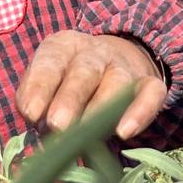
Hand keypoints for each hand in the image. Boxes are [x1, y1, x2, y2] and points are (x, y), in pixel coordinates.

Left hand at [16, 30, 165, 141]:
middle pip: (84, 71)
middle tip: (58, 125)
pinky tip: (125, 132)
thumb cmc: (67, 82)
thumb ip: (33, 99)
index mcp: (64, 46)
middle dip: (71, 98)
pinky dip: (140, 112)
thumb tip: (34, 120)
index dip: (41, 86)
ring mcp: (124, 67)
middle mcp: (95, 52)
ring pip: (117, 83)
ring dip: (101, 109)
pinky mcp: (149, 84)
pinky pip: (150, 95)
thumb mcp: (45, 82)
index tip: (31, 113)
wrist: (113, 64)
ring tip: (87, 135)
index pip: (51, 61)